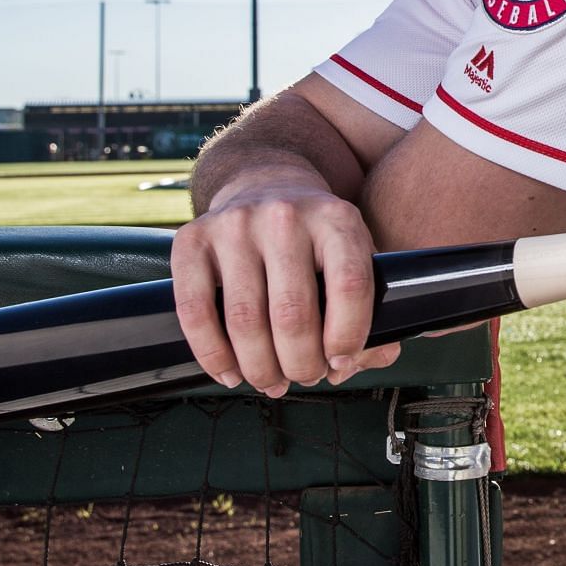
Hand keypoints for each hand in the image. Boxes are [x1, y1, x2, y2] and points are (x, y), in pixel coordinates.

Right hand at [171, 172, 400, 395]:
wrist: (265, 185)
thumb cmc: (316, 239)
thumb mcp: (354, 254)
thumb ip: (373, 308)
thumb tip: (370, 358)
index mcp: (336, 219)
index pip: (350, 287)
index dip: (348, 337)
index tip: (340, 361)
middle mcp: (285, 216)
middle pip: (293, 314)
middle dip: (302, 363)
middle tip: (305, 376)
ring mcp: (235, 225)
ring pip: (245, 321)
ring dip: (260, 368)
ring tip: (272, 381)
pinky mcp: (192, 238)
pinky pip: (195, 312)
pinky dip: (213, 356)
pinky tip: (230, 372)